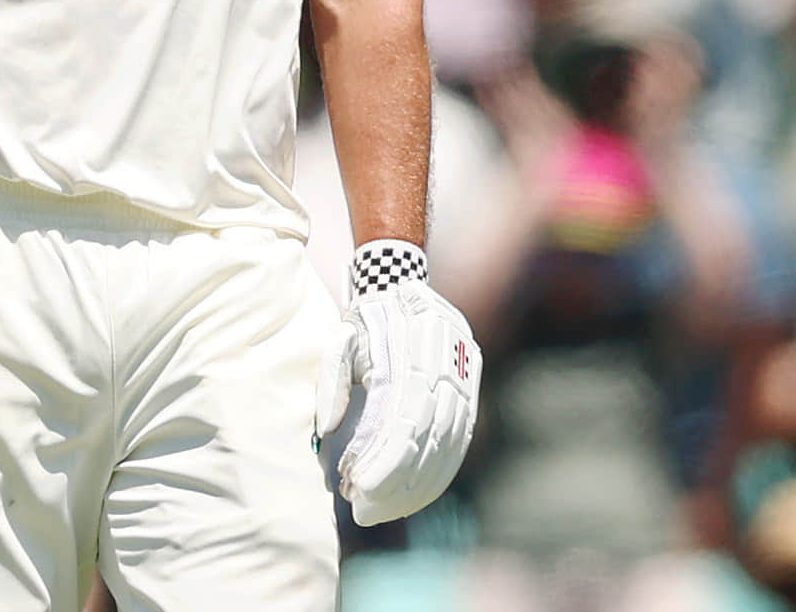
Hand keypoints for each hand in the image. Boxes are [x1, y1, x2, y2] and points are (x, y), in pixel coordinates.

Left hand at [316, 241, 479, 526]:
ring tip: (381, 511)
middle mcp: (448, 365)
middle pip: (428, 438)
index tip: (356, 487)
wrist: (404, 284)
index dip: (384, 459)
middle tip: (363, 511)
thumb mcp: (342, 338)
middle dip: (396, 482)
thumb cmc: (365, 319)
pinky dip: (437, 474)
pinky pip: (458, 441)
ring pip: (447, 445)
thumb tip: (327, 429)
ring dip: (416, 486)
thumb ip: (332, 380)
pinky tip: (413, 497)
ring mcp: (464, 379)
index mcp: (415, 348)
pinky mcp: (468, 393)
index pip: (405, 418)